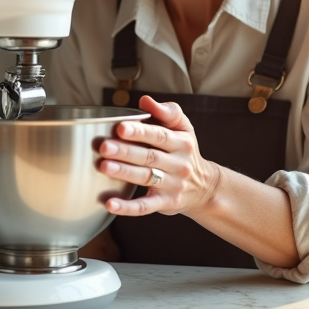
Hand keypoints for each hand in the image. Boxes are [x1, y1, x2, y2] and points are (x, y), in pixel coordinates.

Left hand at [97, 95, 219, 216]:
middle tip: (104, 146)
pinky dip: (127, 207)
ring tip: (104, 166)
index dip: (140, 131)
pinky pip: (145, 206)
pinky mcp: (165, 203)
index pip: (159, 135)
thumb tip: (145, 100)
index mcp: (182, 142)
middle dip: (126, 151)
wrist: (204, 188)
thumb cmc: (185, 152)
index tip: (120, 127)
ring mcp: (172, 185)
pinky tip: (110, 204)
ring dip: (124, 173)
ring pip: (146, 178)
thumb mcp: (184, 128)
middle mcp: (178, 164)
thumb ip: (166, 112)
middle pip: (150, 156)